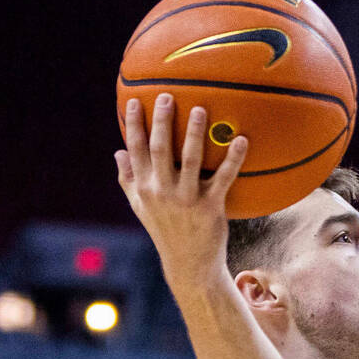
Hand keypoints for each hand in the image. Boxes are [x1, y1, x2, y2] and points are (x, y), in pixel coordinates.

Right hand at [114, 94, 247, 284]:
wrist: (189, 263)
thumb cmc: (165, 230)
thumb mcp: (141, 207)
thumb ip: (128, 179)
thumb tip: (117, 152)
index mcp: (144, 187)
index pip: (136, 150)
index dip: (135, 124)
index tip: (136, 101)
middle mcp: (161, 191)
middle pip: (159, 149)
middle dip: (161, 120)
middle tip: (168, 95)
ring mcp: (186, 199)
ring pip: (189, 159)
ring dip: (194, 133)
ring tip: (201, 108)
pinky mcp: (211, 206)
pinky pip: (223, 177)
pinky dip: (233, 158)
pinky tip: (241, 139)